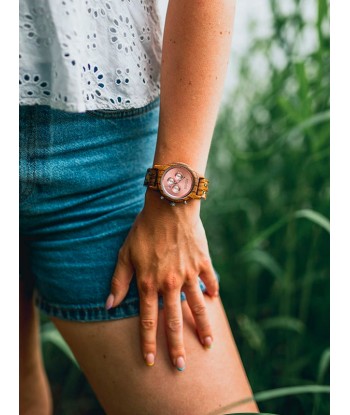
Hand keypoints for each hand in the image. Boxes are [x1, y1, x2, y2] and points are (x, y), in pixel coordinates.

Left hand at [104, 189, 218, 370]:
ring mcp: (189, 274)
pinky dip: (212, 291)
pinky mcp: (202, 262)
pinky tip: (214, 300)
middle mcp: (170, 283)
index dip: (148, 342)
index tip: (151, 362)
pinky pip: (210, 281)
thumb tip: (109, 305)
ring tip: (208, 344)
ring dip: (202, 327)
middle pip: (174, 321)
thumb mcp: (125, 253)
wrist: (170, 206)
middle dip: (176, 346)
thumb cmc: (144, 228)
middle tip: (181, 366)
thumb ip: (119, 280)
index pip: (148, 320)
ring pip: (196, 306)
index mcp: (149, 283)